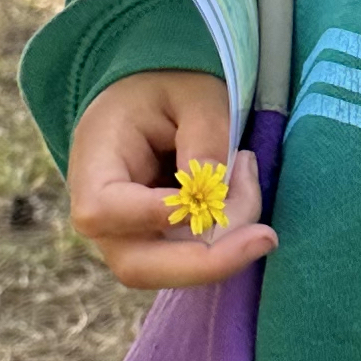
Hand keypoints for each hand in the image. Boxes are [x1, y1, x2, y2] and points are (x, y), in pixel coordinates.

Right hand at [68, 70, 277, 287]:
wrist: (154, 98)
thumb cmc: (167, 90)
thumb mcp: (194, 94)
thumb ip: (205, 137)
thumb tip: (215, 193)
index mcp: (94, 165)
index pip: (104, 210)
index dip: (151, 214)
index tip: (206, 197)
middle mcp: (102, 216)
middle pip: (137, 267)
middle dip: (207, 260)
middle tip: (265, 236)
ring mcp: (127, 237)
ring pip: (172, 269)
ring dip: (227, 239)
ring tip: (247, 172)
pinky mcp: (157, 246)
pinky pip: (192, 259)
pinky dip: (228, 235)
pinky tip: (243, 188)